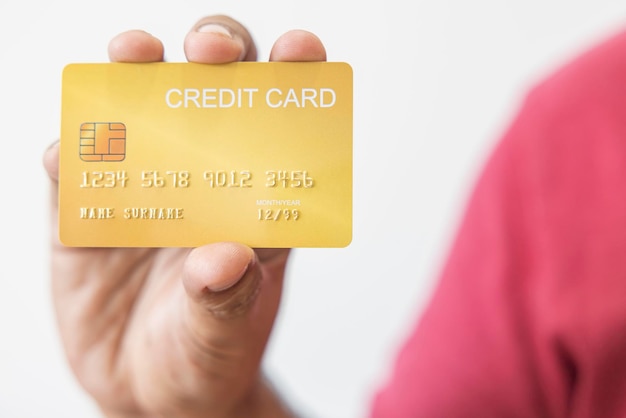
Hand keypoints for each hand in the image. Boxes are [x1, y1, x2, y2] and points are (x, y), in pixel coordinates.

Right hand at [43, 15, 325, 417]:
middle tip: (211, 50)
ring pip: (138, 110)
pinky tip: (68, 155)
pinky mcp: (83, 218)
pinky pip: (74, 173)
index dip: (293, 80)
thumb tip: (223, 259)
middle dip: (213, 54)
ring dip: (134, 73)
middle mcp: (202, 182)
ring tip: (133, 57)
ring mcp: (141, 192)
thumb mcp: (224, 337)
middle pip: (210, 94)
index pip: (282, 127)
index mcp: (256, 202)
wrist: (151, 393)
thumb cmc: (205, 357)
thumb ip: (227, 301)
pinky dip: (69, 155)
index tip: (302, 50)